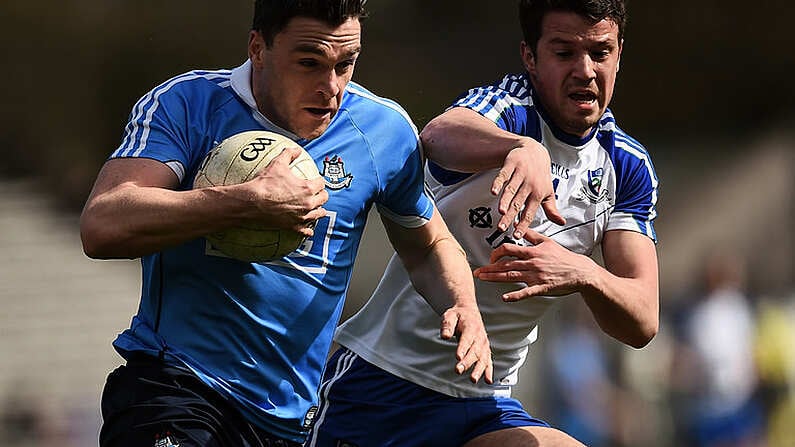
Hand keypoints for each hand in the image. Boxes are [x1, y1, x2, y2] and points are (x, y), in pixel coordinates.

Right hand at [241, 147, 328, 236]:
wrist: (252, 202)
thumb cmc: (265, 183)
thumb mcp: (277, 164)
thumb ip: (288, 154)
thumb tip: (296, 149)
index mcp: (308, 188)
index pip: (321, 183)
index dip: (318, 180)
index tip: (315, 180)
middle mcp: (308, 203)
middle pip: (323, 199)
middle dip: (321, 195)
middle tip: (317, 193)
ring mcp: (302, 217)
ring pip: (318, 214)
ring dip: (318, 210)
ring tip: (317, 208)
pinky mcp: (294, 226)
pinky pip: (305, 231)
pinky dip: (308, 230)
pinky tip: (308, 230)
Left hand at [440, 305, 492, 383]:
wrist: (469, 313)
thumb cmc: (457, 315)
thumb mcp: (450, 315)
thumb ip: (447, 325)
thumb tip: (445, 336)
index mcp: (471, 327)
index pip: (467, 339)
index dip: (463, 348)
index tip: (458, 357)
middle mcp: (480, 337)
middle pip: (474, 351)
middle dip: (467, 362)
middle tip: (458, 370)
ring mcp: (484, 345)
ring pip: (483, 358)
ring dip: (479, 369)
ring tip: (473, 379)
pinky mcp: (485, 351)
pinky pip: (488, 362)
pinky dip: (489, 371)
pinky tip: (488, 381)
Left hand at [473, 230, 591, 300]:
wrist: (579, 271)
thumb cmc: (563, 257)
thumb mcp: (548, 241)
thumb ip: (532, 236)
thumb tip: (521, 228)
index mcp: (532, 251)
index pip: (508, 249)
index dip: (496, 253)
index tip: (490, 258)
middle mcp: (532, 263)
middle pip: (506, 264)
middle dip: (489, 268)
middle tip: (477, 272)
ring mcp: (536, 276)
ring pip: (511, 277)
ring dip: (495, 278)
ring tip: (483, 279)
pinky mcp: (542, 287)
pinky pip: (526, 292)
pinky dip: (515, 295)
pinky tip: (504, 297)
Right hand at [491, 142, 564, 238]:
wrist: (534, 151)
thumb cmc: (540, 174)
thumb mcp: (548, 192)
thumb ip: (551, 209)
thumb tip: (561, 223)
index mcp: (538, 193)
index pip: (530, 212)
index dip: (523, 224)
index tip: (517, 235)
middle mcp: (529, 184)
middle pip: (518, 203)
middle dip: (510, 216)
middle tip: (502, 228)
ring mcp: (520, 174)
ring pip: (511, 190)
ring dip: (505, 201)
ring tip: (500, 212)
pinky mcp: (511, 165)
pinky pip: (503, 175)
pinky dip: (498, 183)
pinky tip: (493, 191)